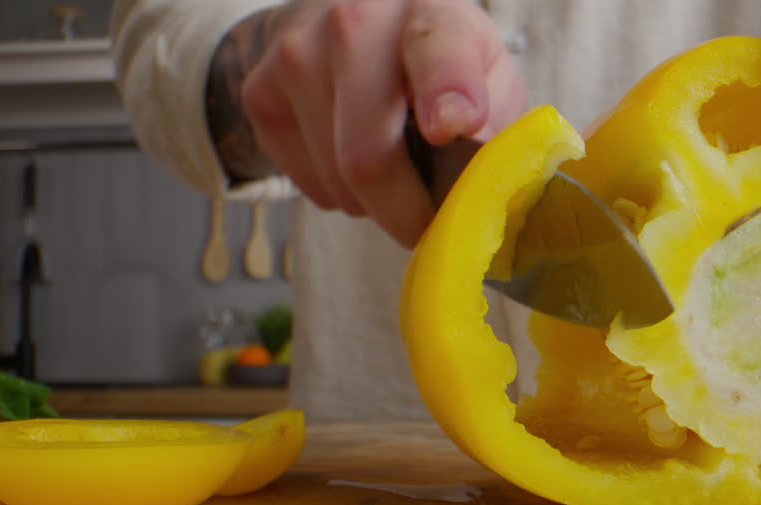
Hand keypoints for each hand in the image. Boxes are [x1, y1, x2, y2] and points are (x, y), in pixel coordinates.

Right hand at [211, 0, 525, 246]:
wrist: (350, 31)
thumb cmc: (439, 65)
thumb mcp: (489, 77)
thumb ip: (500, 127)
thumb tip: (488, 191)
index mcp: (431, 9)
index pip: (436, 48)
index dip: (445, 91)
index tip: (453, 126)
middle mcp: (355, 21)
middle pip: (370, 155)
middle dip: (408, 214)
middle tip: (431, 227)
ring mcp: (297, 54)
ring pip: (341, 182)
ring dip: (378, 204)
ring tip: (395, 169)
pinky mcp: (259, 93)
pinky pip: (311, 186)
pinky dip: (344, 196)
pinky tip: (354, 158)